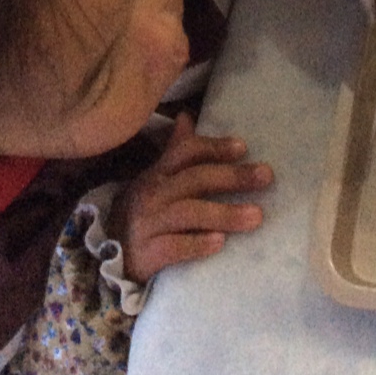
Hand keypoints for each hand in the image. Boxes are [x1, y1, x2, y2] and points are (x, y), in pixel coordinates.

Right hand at [107, 113, 273, 282]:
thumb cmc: (145, 213)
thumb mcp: (155, 179)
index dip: (214, 147)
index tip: (243, 147)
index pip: (185, 152)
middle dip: (232, 176)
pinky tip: (219, 243)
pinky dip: (197, 245)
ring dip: (225, 213)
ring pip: (189, 213)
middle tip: (266, 176)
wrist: (109, 257)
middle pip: (195, 179)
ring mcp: (148, 224)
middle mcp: (153, 194)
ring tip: (257, 216)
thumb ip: (174, 151)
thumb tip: (186, 117)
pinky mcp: (146, 254)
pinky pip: (173, 247)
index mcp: (158, 173)